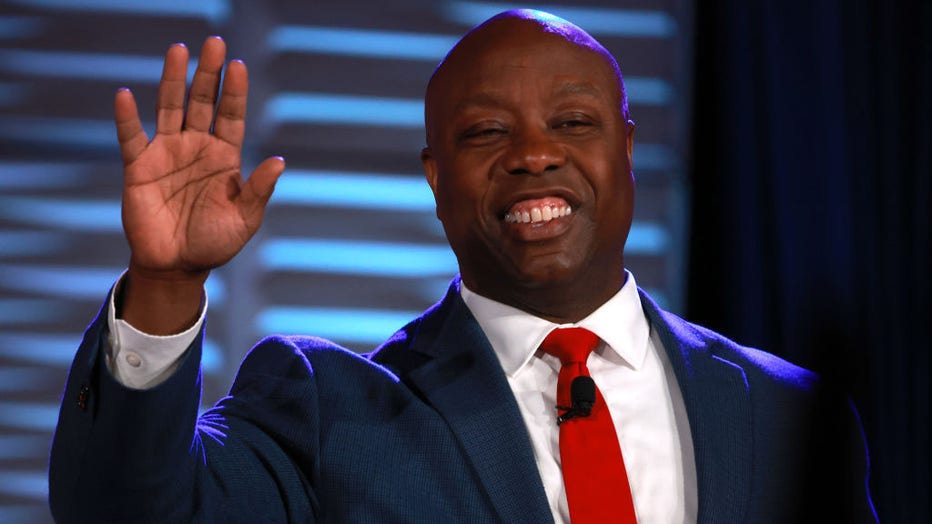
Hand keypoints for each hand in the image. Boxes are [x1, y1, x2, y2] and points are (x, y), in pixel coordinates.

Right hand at [115, 36, 283, 279]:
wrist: (178, 266)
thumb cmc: (215, 242)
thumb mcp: (245, 219)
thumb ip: (259, 190)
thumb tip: (279, 161)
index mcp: (225, 156)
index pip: (231, 115)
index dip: (234, 91)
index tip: (238, 64)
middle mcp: (196, 147)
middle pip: (201, 101)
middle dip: (207, 73)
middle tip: (214, 43)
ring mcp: (167, 153)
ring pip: (169, 108)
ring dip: (173, 80)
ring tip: (179, 50)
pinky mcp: (139, 167)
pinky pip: (131, 137)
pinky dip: (127, 117)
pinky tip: (125, 95)